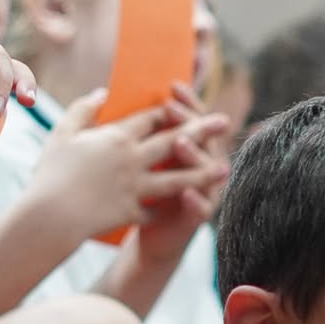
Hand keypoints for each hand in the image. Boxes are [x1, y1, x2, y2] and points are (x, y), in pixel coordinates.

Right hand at [26, 90, 227, 248]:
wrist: (50, 214)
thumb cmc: (51, 172)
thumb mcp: (63, 132)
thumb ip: (83, 109)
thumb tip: (102, 92)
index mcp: (116, 137)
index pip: (150, 118)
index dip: (169, 110)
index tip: (185, 104)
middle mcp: (131, 160)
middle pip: (173, 141)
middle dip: (201, 130)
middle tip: (224, 121)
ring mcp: (135, 188)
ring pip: (177, 178)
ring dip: (203, 173)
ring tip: (225, 167)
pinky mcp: (133, 212)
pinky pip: (156, 210)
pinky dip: (170, 209)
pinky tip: (188, 207)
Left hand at [133, 96, 230, 265]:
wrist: (155, 237)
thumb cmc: (147, 195)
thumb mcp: (146, 162)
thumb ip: (142, 134)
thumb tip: (118, 98)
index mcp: (191, 150)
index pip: (194, 119)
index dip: (187, 102)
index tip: (173, 86)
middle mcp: (202, 167)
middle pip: (203, 138)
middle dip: (189, 122)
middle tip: (171, 107)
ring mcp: (203, 192)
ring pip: (206, 172)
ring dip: (195, 156)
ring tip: (180, 144)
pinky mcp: (196, 218)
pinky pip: (201, 208)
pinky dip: (196, 201)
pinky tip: (187, 192)